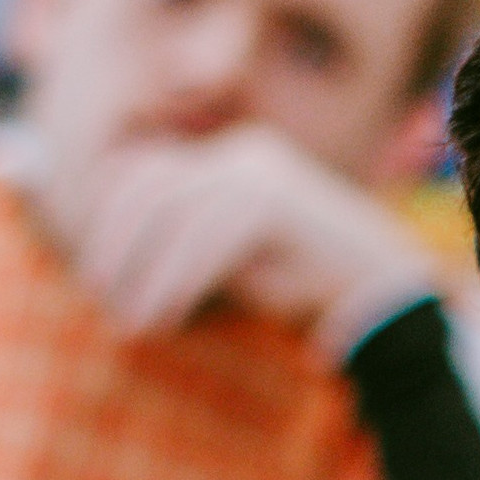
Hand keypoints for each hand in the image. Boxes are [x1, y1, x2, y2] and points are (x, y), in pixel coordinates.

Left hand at [59, 125, 435, 348]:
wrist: (383, 293)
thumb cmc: (304, 284)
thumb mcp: (230, 258)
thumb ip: (183, 246)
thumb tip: (113, 267)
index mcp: (229, 157)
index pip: (145, 174)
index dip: (109, 222)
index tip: (95, 276)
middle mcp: (241, 154)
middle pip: (149, 187)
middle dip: (116, 246)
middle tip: (102, 300)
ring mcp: (260, 174)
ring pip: (173, 216)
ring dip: (142, 274)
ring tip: (132, 325)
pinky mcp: (275, 204)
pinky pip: (206, 242)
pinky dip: (176, 283)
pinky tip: (165, 319)